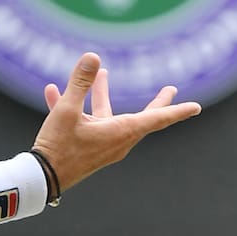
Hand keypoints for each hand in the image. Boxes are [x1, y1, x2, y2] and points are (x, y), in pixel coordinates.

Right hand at [32, 52, 201, 191]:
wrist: (40, 179)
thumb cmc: (58, 146)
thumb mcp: (68, 111)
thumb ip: (80, 82)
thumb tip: (93, 57)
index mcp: (121, 132)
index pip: (157, 119)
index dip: (177, 110)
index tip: (196, 107)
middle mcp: (117, 140)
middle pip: (142, 117)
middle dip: (156, 102)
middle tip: (171, 89)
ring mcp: (102, 145)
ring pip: (108, 115)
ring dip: (103, 95)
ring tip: (103, 75)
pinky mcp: (87, 148)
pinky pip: (86, 124)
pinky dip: (75, 108)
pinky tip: (52, 91)